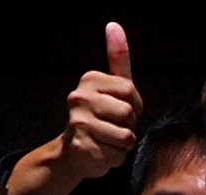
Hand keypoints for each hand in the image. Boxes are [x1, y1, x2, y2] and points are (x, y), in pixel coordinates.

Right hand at [58, 20, 142, 179]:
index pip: (131, 91)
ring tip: (106, 141)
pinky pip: (117, 155)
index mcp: (89, 80)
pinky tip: (100, 153)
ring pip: (125, 136)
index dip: (133, 106)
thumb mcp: (111, 87)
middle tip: (111, 128)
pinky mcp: (81, 147)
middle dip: (128, 126)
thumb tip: (114, 24)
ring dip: (123, 144)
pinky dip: (114, 159)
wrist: (71, 155)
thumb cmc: (98, 119)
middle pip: (129, 113)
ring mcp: (78, 123)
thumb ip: (117, 58)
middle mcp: (79, 98)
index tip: (117, 110)